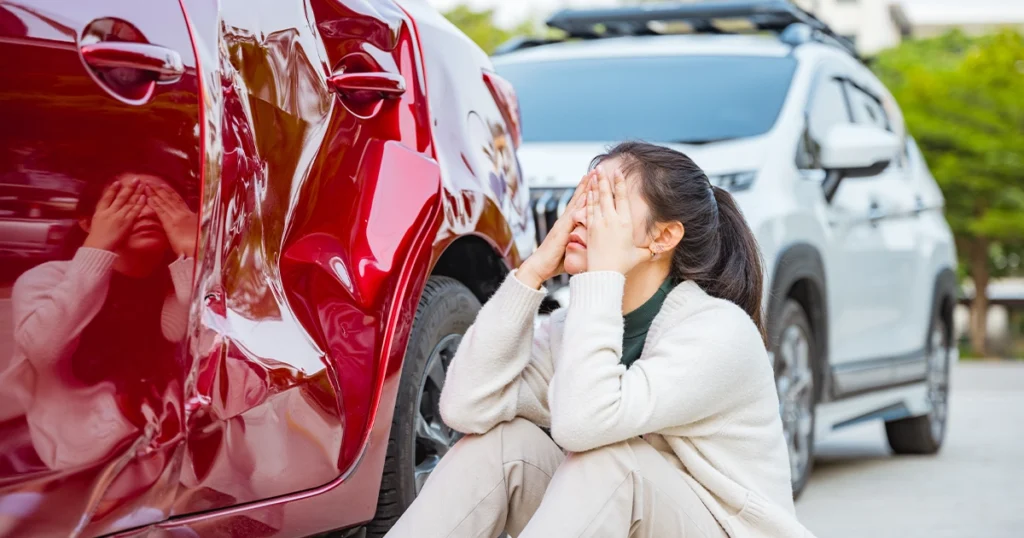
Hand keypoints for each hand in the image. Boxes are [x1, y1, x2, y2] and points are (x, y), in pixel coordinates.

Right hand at [83, 179, 145, 250]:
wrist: (98, 247)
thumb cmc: (96, 239)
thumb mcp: (95, 224)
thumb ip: (101, 216)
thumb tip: (104, 211)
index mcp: (100, 212)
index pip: (106, 198)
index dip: (112, 189)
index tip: (117, 182)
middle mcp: (109, 212)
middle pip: (121, 197)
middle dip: (129, 187)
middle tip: (135, 179)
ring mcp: (118, 216)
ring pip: (129, 202)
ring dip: (136, 192)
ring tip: (142, 184)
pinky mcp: (127, 222)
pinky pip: (135, 211)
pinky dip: (139, 203)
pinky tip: (143, 196)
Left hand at [145, 182, 197, 256]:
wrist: (200, 250)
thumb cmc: (202, 244)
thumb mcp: (202, 230)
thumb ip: (197, 224)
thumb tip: (197, 221)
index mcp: (190, 215)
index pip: (178, 200)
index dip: (170, 192)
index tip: (163, 185)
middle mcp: (183, 214)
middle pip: (169, 199)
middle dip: (159, 189)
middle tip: (150, 182)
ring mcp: (176, 218)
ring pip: (164, 203)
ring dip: (155, 193)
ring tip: (147, 186)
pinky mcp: (170, 225)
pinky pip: (160, 212)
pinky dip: (154, 204)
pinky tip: (148, 199)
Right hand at [518, 171, 593, 288]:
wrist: (539, 268)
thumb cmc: (555, 263)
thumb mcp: (571, 251)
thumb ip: (580, 245)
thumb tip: (590, 246)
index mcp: (567, 226)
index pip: (579, 205)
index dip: (586, 193)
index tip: (594, 181)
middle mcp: (564, 221)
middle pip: (578, 199)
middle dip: (587, 185)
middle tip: (595, 171)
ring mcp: (563, 224)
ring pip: (576, 202)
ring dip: (584, 189)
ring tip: (592, 175)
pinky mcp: (562, 230)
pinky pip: (573, 214)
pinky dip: (580, 204)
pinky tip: (587, 195)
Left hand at [586, 168, 648, 274]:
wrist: (604, 273)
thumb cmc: (621, 266)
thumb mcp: (639, 255)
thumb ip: (649, 250)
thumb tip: (659, 249)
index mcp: (626, 223)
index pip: (623, 198)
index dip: (620, 184)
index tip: (618, 173)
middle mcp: (612, 220)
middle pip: (608, 194)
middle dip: (605, 179)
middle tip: (601, 168)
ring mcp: (599, 223)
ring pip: (596, 199)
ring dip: (595, 186)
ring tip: (593, 175)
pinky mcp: (589, 229)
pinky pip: (588, 209)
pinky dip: (587, 199)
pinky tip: (586, 192)